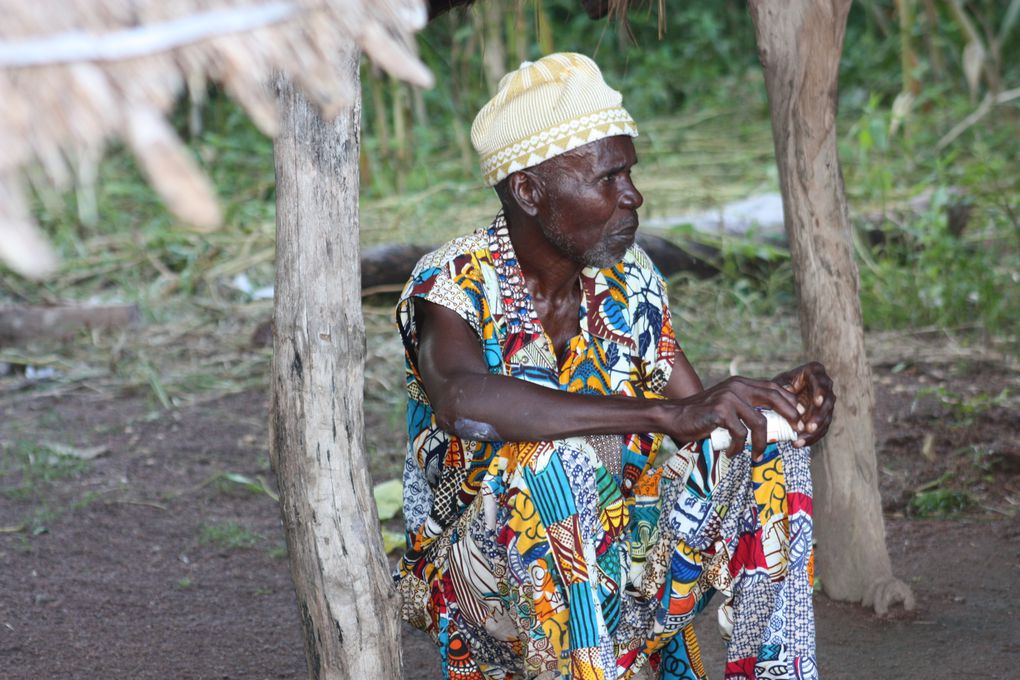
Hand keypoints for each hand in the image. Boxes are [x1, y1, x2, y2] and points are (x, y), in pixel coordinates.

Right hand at [664, 376, 802, 459]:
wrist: (674, 416)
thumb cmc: (702, 416)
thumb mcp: (727, 405)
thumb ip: (746, 407)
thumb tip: (774, 423)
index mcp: (741, 383)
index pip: (774, 388)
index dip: (790, 402)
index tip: (799, 418)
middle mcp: (737, 386)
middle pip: (774, 399)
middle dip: (790, 416)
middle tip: (795, 433)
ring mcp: (729, 398)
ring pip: (759, 423)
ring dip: (762, 444)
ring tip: (757, 456)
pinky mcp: (721, 412)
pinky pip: (740, 434)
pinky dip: (738, 447)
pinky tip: (731, 453)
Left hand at [772, 362, 835, 447]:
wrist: (780, 394)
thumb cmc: (779, 384)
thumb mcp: (779, 382)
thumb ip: (784, 386)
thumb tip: (789, 392)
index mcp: (816, 372)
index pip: (821, 382)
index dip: (820, 392)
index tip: (816, 402)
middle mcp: (826, 386)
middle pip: (827, 403)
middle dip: (818, 417)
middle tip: (809, 427)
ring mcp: (827, 402)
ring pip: (826, 418)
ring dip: (814, 431)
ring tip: (800, 440)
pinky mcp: (824, 416)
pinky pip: (821, 428)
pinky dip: (811, 437)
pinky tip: (800, 443)